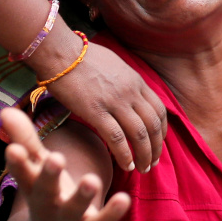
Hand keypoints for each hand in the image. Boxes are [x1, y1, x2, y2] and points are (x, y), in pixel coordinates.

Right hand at [1, 108, 129, 220]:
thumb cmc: (46, 194)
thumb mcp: (35, 170)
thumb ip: (25, 141)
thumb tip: (6, 110)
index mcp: (33, 187)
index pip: (22, 173)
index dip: (18, 162)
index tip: (12, 149)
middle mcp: (48, 205)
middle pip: (46, 191)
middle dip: (50, 176)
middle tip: (56, 158)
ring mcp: (69, 220)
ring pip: (74, 208)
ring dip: (82, 195)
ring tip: (92, 180)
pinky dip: (112, 212)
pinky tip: (125, 198)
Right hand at [44, 42, 166, 172]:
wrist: (59, 51)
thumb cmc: (82, 57)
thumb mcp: (115, 65)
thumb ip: (126, 82)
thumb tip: (129, 94)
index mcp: (137, 81)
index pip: (159, 110)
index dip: (162, 130)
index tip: (159, 143)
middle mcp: (131, 92)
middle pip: (153, 125)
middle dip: (156, 147)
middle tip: (152, 163)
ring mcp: (115, 102)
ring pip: (139, 134)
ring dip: (144, 155)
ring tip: (142, 169)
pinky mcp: (95, 111)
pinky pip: (116, 137)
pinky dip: (124, 154)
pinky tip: (126, 165)